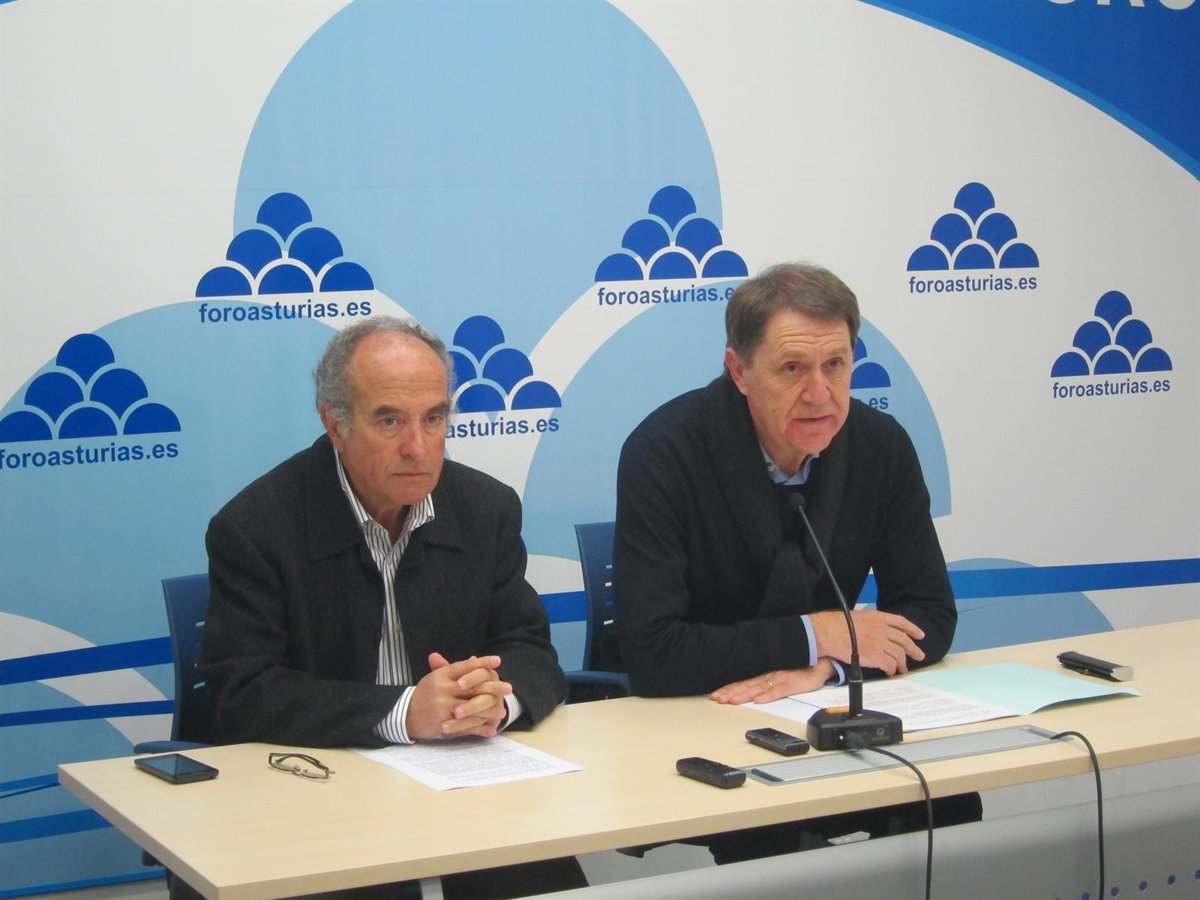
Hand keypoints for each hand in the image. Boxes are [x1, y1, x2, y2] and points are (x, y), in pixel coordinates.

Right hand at [406, 652, 512, 739]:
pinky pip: (466, 726)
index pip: (465, 667)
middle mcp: (443, 689)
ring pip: (472, 708)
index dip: (482, 663)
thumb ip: (455, 669)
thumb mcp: (437, 677)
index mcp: (442, 676)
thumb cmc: (426, 693)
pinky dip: (480, 728)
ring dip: (490, 710)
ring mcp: (443, 707)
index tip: (498, 661)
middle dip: (493, 687)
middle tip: (508, 687)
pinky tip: (492, 729)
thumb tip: (474, 658)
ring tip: (502, 711)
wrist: (406, 714)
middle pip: (473, 686)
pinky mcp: (443, 723)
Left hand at [710, 658, 835, 704]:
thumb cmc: (801, 667)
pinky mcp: (792, 684)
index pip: (744, 682)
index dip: (729, 689)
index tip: (716, 695)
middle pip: (746, 686)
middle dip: (730, 693)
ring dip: (743, 695)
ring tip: (731, 700)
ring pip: (758, 689)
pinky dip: (767, 696)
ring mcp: (780, 679)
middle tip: (717, 699)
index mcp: (766, 674)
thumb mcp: (781, 673)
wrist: (820, 660)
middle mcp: (770, 675)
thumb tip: (753, 692)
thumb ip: (767, 681)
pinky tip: (758, 700)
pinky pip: (778, 691)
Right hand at [811, 609, 924, 675]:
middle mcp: (882, 629)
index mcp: (878, 617)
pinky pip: (889, 664)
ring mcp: (880, 643)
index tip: (920, 635)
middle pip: (903, 640)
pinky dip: (891, 669)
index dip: (912, 629)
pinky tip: (890, 672)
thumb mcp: (856, 616)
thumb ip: (869, 623)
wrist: (828, 632)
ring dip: (902, 663)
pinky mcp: (876, 656)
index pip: (900, 622)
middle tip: (920, 656)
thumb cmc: (836, 624)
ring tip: (903, 669)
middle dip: (913, 649)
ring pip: (899, 654)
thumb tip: (872, 631)